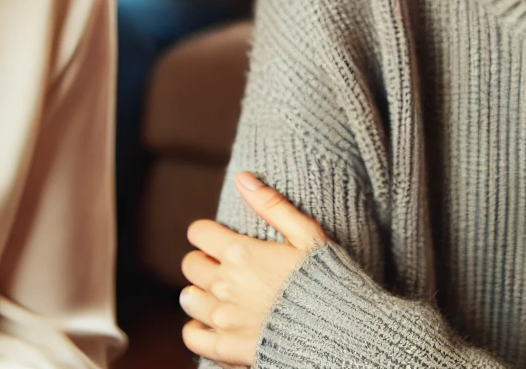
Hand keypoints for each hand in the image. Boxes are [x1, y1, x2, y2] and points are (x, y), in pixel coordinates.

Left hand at [180, 172, 327, 365]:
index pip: (198, 233)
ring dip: (200, 291)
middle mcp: (226, 285)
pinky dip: (198, 328)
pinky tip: (213, 322)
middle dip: (204, 260)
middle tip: (224, 265)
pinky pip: (192, 336)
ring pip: (188, 297)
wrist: (337, 331)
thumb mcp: (305, 233)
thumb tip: (242, 178)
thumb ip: (270, 204)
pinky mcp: (227, 349)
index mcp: (241, 253)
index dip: (207, 232)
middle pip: (191, 264)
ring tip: (220, 292)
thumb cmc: (325, 279)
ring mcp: (224, 319)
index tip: (220, 239)